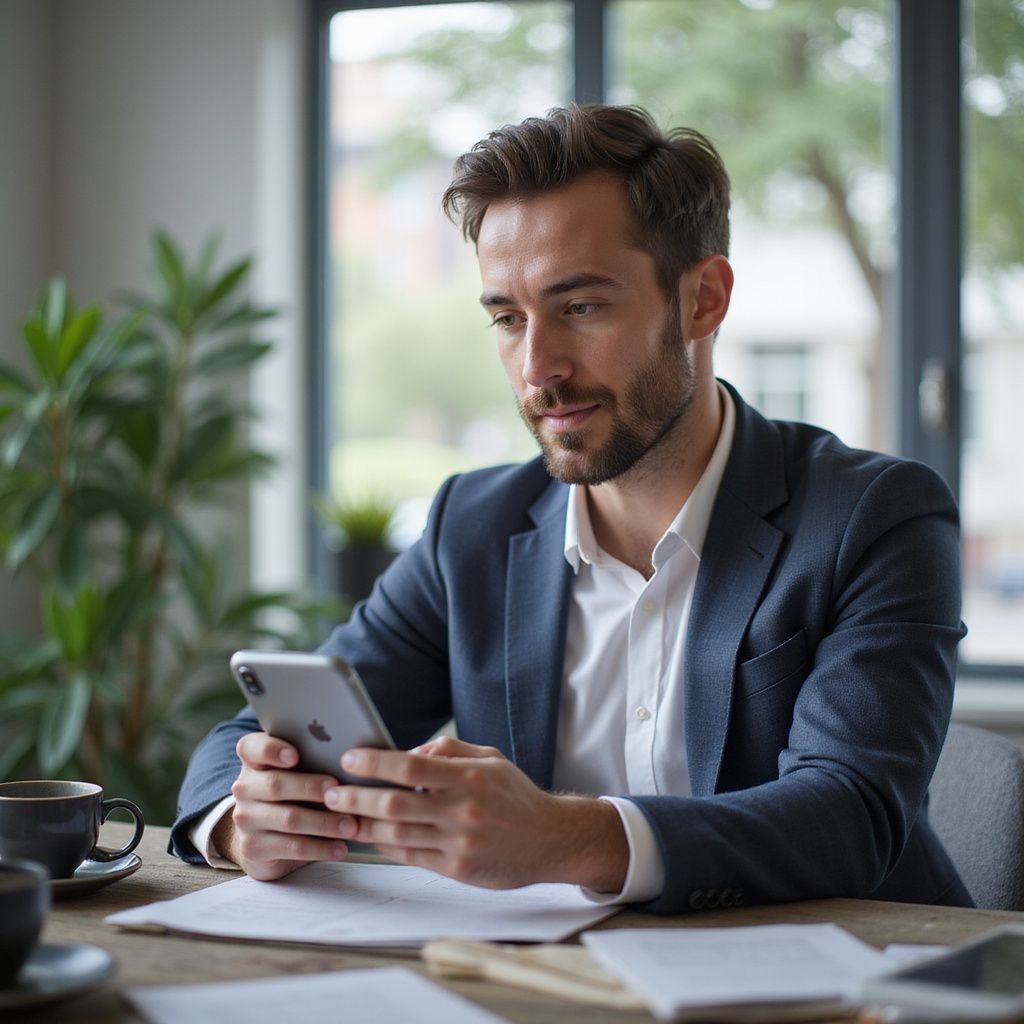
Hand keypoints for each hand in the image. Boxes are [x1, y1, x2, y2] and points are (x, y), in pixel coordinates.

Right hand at [213, 732, 359, 880]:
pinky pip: (291, 847)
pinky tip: (340, 848)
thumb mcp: (296, 773)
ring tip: (351, 825)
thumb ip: (312, 760)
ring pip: (288, 818)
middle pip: (275, 784)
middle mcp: (244, 788)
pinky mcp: (253, 848)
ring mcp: (245, 819)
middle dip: (310, 787)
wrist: (265, 837)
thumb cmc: (292, 794)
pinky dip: (320, 847)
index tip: (295, 755)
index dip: (271, 749)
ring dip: (324, 822)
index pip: (251, 747)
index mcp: (253, 761)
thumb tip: (351, 759)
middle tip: (338, 791)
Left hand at [322, 736, 628, 890]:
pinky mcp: (457, 869)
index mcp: (469, 777)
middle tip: (330, 790)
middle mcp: (462, 811)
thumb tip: (410, 752)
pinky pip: (409, 856)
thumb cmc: (516, 795)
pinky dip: (385, 844)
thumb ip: (449, 750)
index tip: (350, 758)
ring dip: (363, 823)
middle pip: (394, 803)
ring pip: (396, 833)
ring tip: (341, 813)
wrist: (551, 840)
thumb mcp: (490, 759)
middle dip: (355, 796)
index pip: (409, 767)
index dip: (374, 763)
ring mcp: (459, 843)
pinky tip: (371, 833)